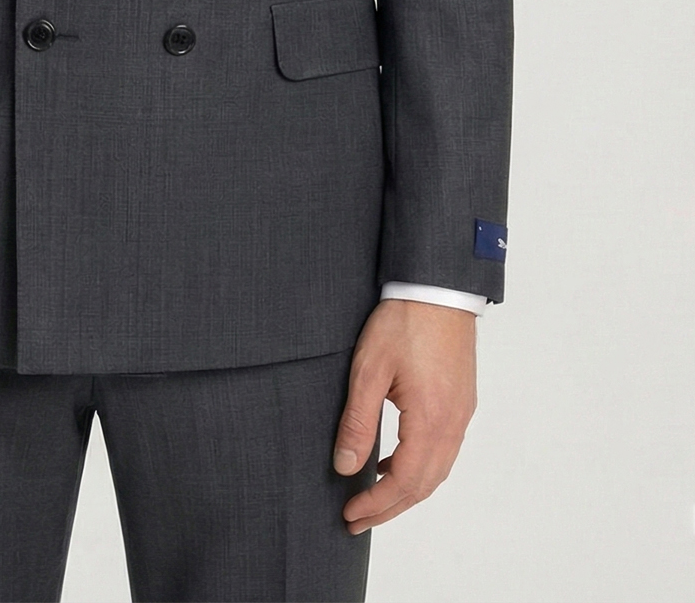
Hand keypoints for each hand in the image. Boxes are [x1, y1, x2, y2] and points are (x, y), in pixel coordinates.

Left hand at [332, 297, 476, 532]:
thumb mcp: (369, 370)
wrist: (438, 287)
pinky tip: (396, 460)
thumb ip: (357, 422)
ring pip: (437, 471)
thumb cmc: (404, 321)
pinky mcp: (462, 402)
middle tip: (358, 519)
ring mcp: (461, 414)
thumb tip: (345, 466)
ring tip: (374, 496)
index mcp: (430, 420)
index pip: (404, 482)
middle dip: (390, 507)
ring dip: (406, 490)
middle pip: (424, 486)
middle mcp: (452, 424)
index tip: (351, 515)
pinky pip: (444, 450)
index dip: (377, 504)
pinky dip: (420, 467)